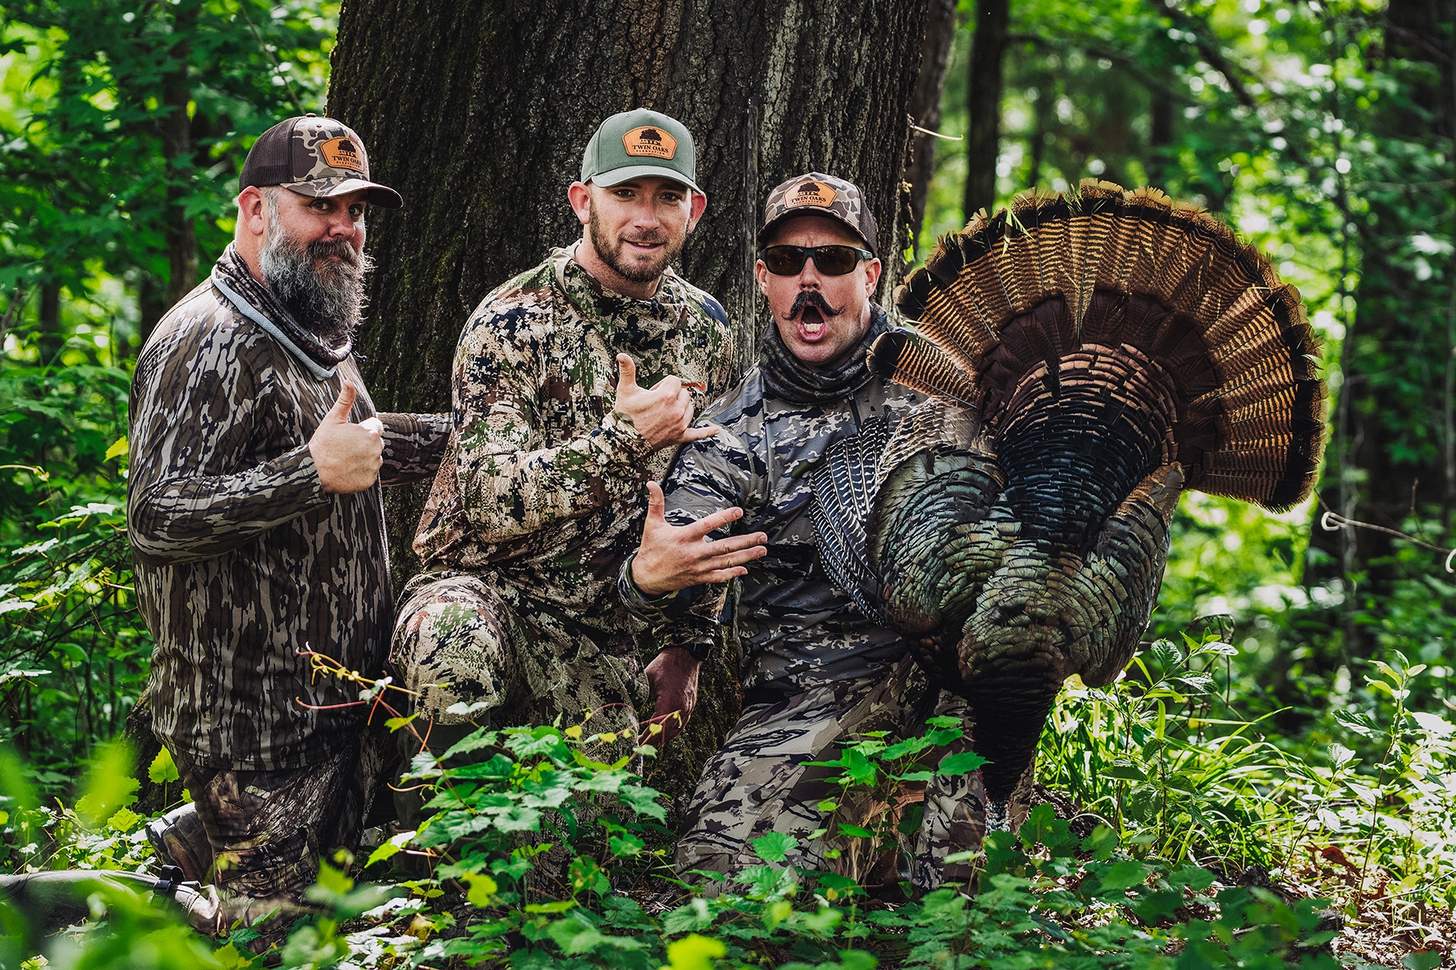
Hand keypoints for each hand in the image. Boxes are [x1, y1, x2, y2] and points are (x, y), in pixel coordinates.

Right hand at [308, 383, 383, 493]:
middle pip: (375, 443)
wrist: (313, 471)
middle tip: (344, 447)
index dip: (362, 429)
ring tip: (345, 458)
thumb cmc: (322, 443)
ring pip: (373, 458)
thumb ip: (345, 400)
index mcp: (371, 434)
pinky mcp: (369, 481)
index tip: (350, 434)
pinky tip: (347, 470)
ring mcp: (373, 467)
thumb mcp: (333, 419)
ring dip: (363, 458)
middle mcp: (376, 450)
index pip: (376, 427)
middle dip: (363, 443)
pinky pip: (369, 473)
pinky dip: (360, 472)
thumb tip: (348, 381)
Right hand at [614, 353, 718, 450]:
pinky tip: (715, 430)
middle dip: (673, 395)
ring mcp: (680, 423)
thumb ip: (627, 371)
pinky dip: (706, 432)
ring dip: (682, 407)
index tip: (654, 391)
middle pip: (684, 393)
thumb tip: (622, 355)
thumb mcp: (625, 390)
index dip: (663, 384)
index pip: (675, 380)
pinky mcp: (680, 436)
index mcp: (666, 396)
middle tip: (657, 402)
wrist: (624, 441)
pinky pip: (697, 434)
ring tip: (666, 411)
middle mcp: (677, 409)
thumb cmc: (625, 416)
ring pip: (690, 408)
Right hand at [630, 481, 767, 595]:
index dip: (723, 517)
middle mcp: (694, 553)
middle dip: (746, 541)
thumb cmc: (651, 548)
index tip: (739, 511)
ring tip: (762, 550)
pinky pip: (719, 577)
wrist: (646, 577)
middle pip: (724, 546)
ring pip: (726, 562)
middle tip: (762, 536)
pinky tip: (744, 570)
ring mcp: (698, 567)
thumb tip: (651, 483)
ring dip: (746, 557)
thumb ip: (655, 503)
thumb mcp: (652, 524)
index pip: (707, 525)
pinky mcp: (699, 578)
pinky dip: (732, 574)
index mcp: (684, 537)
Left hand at [641, 646, 700, 744]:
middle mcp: (680, 707)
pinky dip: (672, 731)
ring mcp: (688, 708)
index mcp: (669, 700)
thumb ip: (637, 692)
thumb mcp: (647, 678)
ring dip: (663, 738)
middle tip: (641, 745)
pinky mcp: (690, 706)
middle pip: (667, 733)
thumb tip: (622, 703)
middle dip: (654, 741)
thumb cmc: (666, 665)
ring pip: (676, 731)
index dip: (647, 736)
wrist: (685, 655)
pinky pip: (681, 725)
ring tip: (650, 742)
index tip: (637, 742)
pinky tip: (663, 733)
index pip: (657, 726)